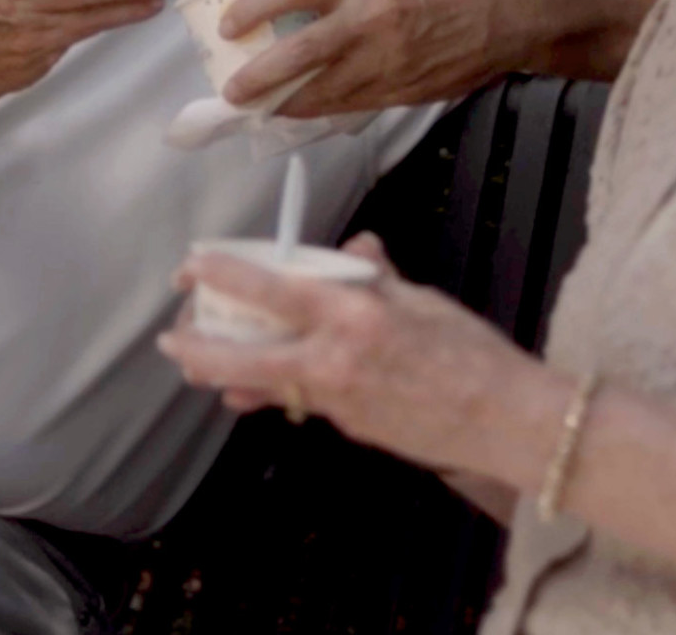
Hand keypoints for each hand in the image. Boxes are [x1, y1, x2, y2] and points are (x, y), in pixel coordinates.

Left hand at [158, 233, 557, 484]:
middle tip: (171, 340)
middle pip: (245, 357)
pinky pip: (300, 402)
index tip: (192, 266)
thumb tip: (353, 249)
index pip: (272, 289)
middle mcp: (334, 360)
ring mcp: (337, 400)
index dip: (224, 275)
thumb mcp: (421, 299)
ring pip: (265, 385)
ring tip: (200, 368)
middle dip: (199, 348)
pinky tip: (261, 388)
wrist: (504, 421)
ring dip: (227, 376)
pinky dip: (277, 391)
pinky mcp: (347, 426)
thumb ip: (375, 275)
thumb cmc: (470, 352)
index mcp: (353, 314)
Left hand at [218, 0, 513, 116]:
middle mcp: (372, 19)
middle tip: (232, 88)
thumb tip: (289, 13)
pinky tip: (300, 109)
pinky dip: (319, 108)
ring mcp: (388, 61)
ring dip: (283, 102)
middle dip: (258, 77)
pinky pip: (348, 105)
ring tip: (257, 105)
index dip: (253, 7)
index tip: (228, 24)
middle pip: (298, 55)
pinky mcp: (402, 92)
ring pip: (320, 92)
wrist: (511, 12)